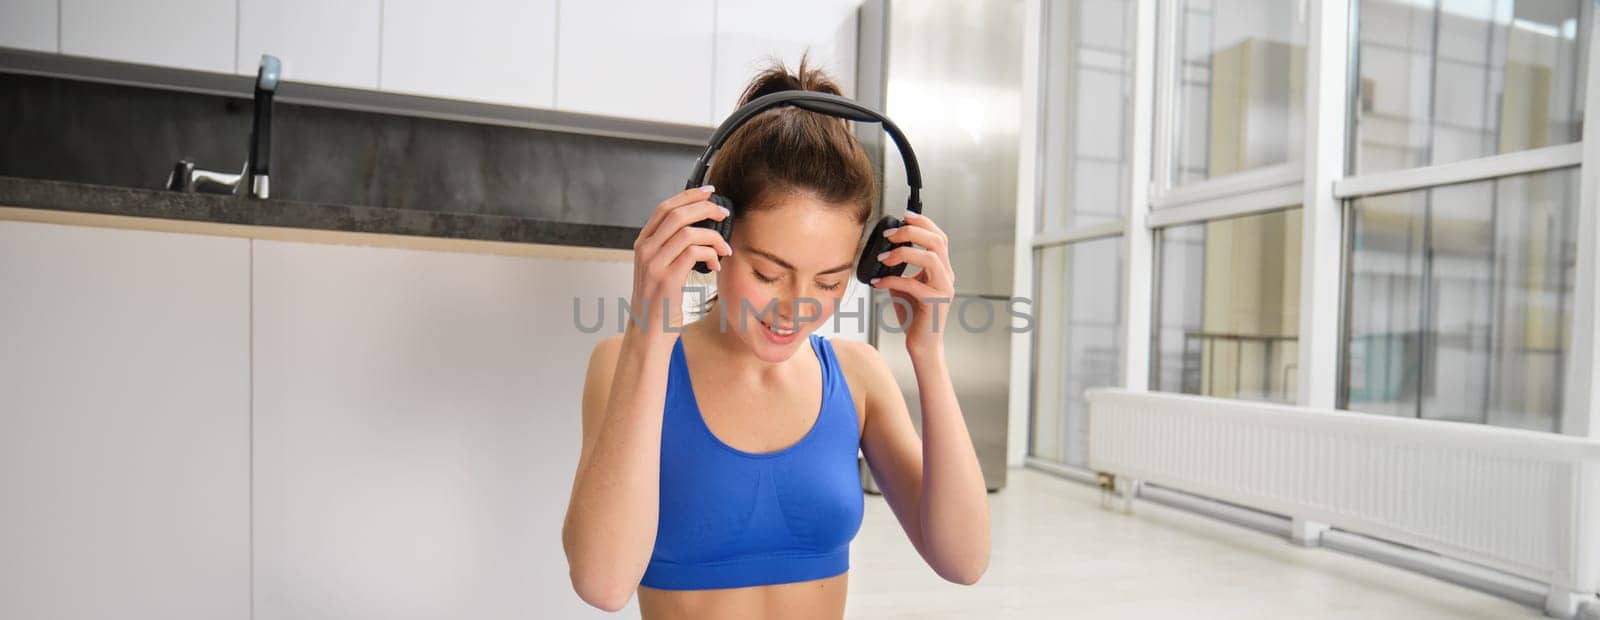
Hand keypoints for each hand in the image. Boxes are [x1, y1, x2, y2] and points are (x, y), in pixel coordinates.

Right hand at [628, 186, 732, 338]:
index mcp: (643, 244)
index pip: (664, 208)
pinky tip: (716, 265)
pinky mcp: (667, 279)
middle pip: (677, 214)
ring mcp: (654, 264)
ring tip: (724, 248)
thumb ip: (672, 248)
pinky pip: (694, 253)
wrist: (648, 333)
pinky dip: (711, 254)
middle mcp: (645, 250)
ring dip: (714, 236)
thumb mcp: (659, 269)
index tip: (709, 192)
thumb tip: (701, 227)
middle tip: (724, 214)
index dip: (689, 195)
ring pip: (688, 232)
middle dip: (705, 208)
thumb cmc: (659, 303)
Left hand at [870, 211, 954, 356]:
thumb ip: (899, 269)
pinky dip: (892, 280)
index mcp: (942, 270)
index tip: (905, 216)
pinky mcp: (934, 302)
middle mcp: (946, 276)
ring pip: (931, 258)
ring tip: (884, 258)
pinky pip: (913, 283)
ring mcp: (943, 289)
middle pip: (937, 242)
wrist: (922, 344)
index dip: (924, 223)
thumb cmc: (914, 316)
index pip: (939, 237)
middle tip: (889, 235)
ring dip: (904, 253)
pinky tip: (878, 283)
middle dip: (911, 233)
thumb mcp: (905, 286)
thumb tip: (882, 254)